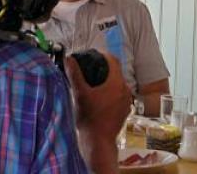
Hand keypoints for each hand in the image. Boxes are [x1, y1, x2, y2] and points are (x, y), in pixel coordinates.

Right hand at [65, 52, 131, 172]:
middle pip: (116, 72)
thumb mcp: (79, 94)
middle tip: (90, 70)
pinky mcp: (126, 109)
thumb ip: (75, 74)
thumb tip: (69, 59)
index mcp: (117, 82)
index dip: (103, 55)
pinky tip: (100, 98)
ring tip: (93, 84)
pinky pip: (120, 95)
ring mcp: (127, 100)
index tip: (93, 56)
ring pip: (118, 84)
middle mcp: (126, 89)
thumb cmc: (89, 118)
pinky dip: (111, 92)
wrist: (98, 142)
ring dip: (108, 81)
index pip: (113, 60)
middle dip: (104, 69)